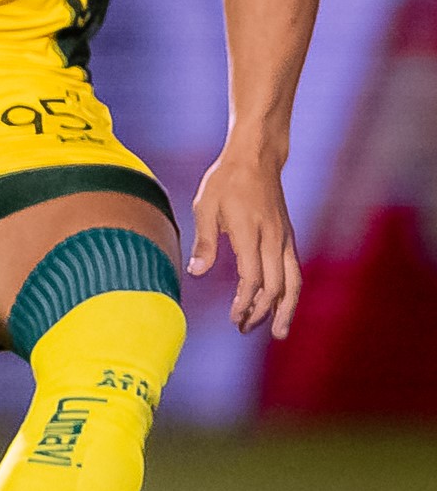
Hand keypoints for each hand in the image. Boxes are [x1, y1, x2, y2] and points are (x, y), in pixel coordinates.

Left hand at [190, 142, 302, 336]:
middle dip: (262, 313)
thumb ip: (204, 241)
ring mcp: (285, 238)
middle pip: (275, 287)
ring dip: (285, 309)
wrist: (256, 158)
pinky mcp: (288, 236)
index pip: (252, 279)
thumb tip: (197, 273)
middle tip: (244, 329)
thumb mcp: (205, 206)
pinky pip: (294, 270)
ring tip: (279, 333)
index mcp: (251, 233)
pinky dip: (290, 291)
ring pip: (293, 282)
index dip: (245, 303)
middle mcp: (274, 239)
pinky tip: (282, 305)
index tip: (234, 319)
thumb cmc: (225, 181)